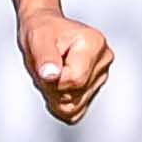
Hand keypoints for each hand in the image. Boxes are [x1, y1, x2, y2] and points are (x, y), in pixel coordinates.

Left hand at [18, 6, 112, 123]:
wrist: (45, 29)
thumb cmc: (42, 31)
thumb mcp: (37, 38)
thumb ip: (45, 57)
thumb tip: (51, 75)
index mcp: (95, 43)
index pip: (74, 80)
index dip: (52, 78)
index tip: (45, 63)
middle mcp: (104, 60)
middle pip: (74, 95)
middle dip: (51, 87)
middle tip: (45, 67)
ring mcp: (101, 76)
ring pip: (73, 106)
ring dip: (54, 94)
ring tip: (51, 72)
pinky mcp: (95, 89)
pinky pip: (74, 112)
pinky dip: (59, 102)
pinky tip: (56, 83)